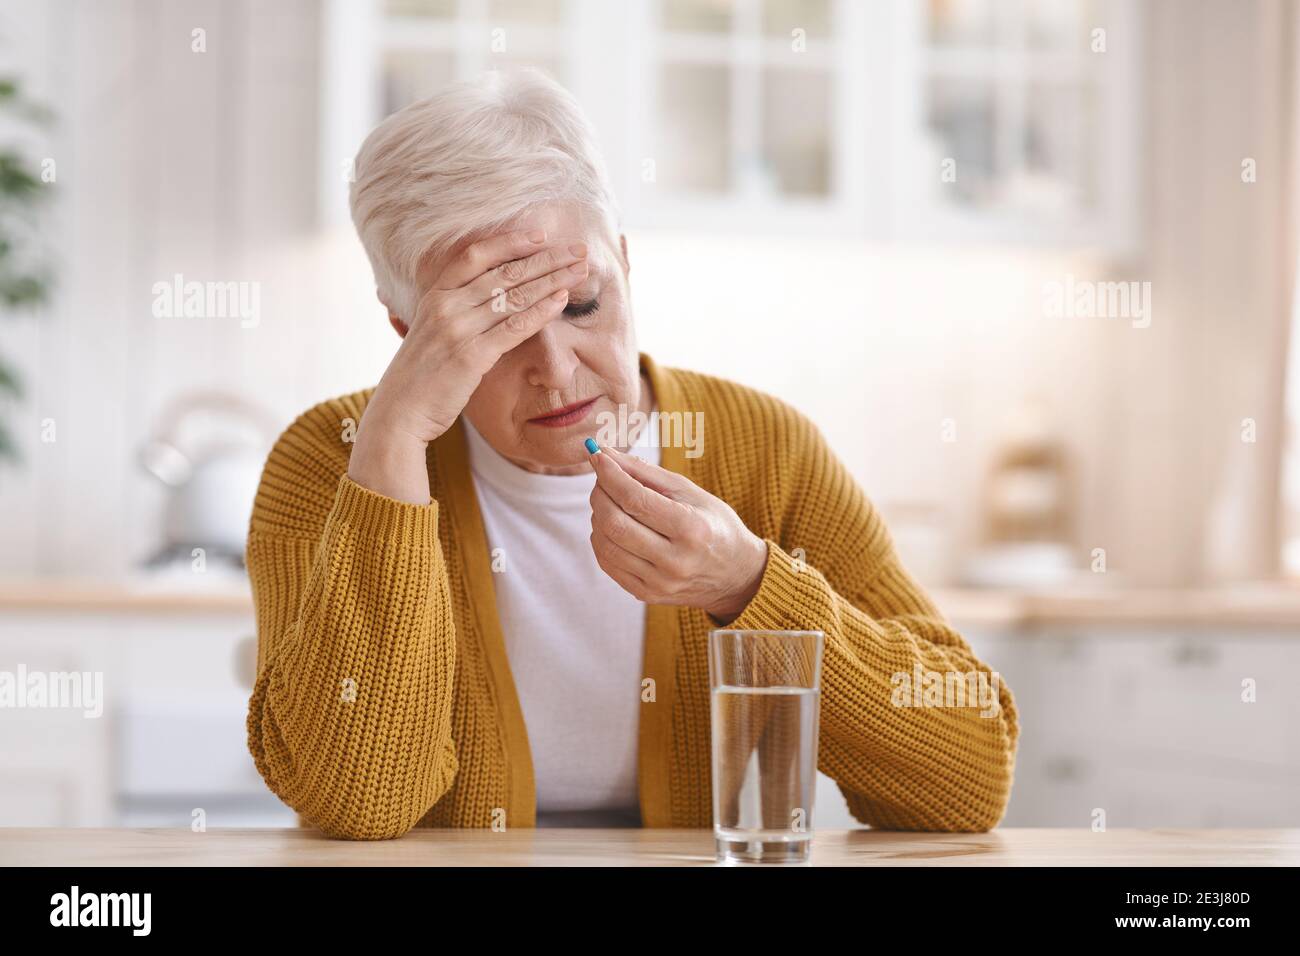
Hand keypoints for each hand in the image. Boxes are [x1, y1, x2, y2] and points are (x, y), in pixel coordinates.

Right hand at [349, 230, 589, 501]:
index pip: (476, 255)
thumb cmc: (419, 376)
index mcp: (434, 295)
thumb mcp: (428, 331)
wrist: (398, 413)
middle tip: (577, 249)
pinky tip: (562, 301)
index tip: (541, 235)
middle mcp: (445, 305)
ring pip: (514, 296)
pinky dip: (541, 312)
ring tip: (580, 270)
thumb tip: (483, 296)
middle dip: (546, 258)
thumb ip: (451, 310)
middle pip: (504, 272)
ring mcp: (457, 329)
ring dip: (552, 280)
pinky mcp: (471, 356)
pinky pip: (514, 327)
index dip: (510, 242)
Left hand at [587, 444, 768, 623]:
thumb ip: (646, 473)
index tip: (597, 456)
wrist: (736, 575)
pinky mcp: (646, 594)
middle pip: (615, 523)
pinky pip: (608, 564)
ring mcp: (659, 582)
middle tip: (603, 480)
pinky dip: (601, 539)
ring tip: (609, 502)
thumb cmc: (714, 525)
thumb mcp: (690, 492)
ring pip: (606, 545)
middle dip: (600, 494)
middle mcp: (675, 560)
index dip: (610, 475)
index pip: (635, 500)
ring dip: (598, 516)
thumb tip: (606, 455)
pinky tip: (611, 526)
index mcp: (691, 529)